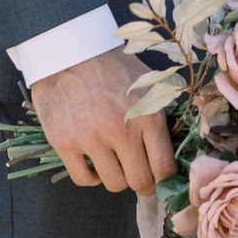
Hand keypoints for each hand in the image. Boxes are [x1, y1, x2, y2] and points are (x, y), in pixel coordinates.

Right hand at [31, 46, 169, 195]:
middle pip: (141, 181)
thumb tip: (173, 154)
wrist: (70, 52)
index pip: (164, 167)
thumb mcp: (149, 85)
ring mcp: (91, 138)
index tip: (160, 178)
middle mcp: (121, 130)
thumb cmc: (114, 68)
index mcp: (148, 116)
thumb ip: (161, 119)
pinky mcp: (64, 143)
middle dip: (143, 183)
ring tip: (115, 163)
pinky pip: (84, 180)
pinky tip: (94, 163)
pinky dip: (92, 177)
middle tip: (138, 174)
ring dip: (117, 178)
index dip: (165, 179)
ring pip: (114, 184)